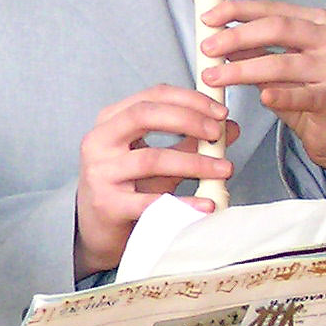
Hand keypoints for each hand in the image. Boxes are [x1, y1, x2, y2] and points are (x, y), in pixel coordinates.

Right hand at [74, 86, 238, 278]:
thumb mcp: (157, 159)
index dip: (189, 99)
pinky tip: (207, 204)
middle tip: (218, 134)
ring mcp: (100, 173)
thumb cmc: (127, 188)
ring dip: (194, 163)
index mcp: (110, 122)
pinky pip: (151, 201)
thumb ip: (189, 141)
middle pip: (144, 115)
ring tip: (224, 169)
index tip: (220, 110)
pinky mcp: (108, 205)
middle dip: (188, 120)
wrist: (96, 229)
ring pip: (152, 158)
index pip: (151, 96)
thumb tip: (229, 128)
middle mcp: (99, 142)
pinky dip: (184, 201)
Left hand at [199, 0, 325, 169]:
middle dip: (236, 37)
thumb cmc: (309, 91)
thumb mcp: (278, 65)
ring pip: (282, 63)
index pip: (272, 9)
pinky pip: (303, 94)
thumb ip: (254, 50)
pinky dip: (281, 95)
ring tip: (215, 77)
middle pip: (277, 29)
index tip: (209, 18)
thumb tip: (218, 39)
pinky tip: (264, 97)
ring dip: (242, 70)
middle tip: (208, 48)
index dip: (238, 10)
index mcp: (317, 22)